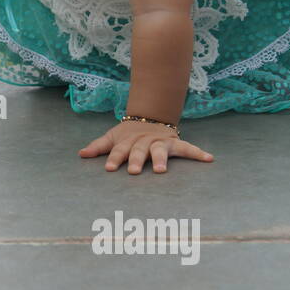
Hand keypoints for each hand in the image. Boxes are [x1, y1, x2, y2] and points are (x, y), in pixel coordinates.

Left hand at [78, 120, 213, 173]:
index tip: (110, 169)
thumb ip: (98, 147)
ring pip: (160, 150)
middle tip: (136, 172)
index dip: (115, 158)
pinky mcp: (175, 142)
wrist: (151, 117)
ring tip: (162, 170)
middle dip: (137, 160)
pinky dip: (198, 153)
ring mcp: (160, 141)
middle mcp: (144, 141)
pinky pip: (188, 147)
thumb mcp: (112, 137)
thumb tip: (80, 154)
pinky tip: (209, 159)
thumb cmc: (128, 135)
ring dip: (161, 159)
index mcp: (127, 141)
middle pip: (139, 151)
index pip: (119, 150)